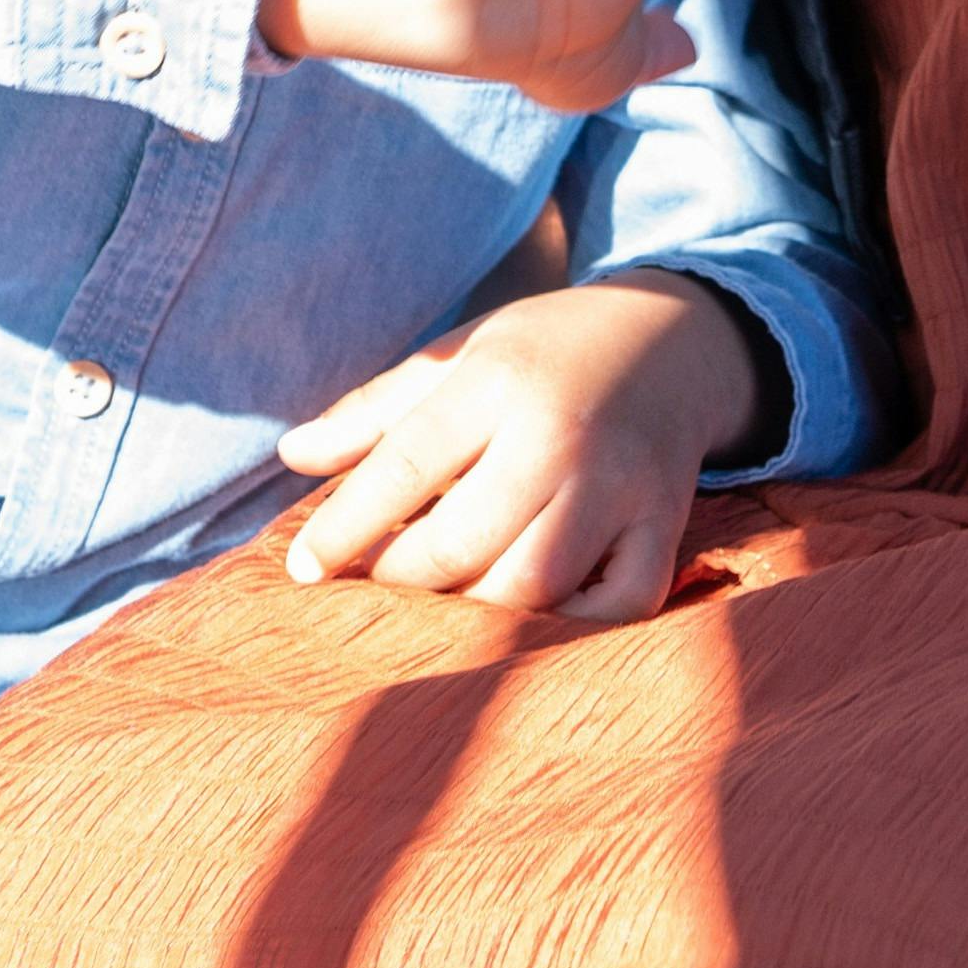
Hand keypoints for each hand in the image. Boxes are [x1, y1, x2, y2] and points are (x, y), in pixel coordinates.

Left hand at [275, 274, 762, 621]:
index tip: (302, 569)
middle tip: (377, 588)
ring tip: (443, 606)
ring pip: (534, 585)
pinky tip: (529, 621)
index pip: (406, 464)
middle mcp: (562, 435)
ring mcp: (622, 484)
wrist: (677, 338)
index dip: (345, 526)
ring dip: (475, 614)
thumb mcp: (457, 356)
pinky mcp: (665, 524)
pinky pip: (618, 607)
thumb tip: (290, 455)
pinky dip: (570, 629)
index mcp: (499, 381)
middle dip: (403, 580)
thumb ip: (373, 410)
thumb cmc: (543, 353)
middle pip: (464, 541)